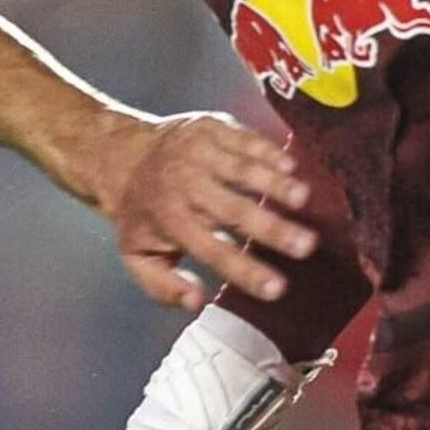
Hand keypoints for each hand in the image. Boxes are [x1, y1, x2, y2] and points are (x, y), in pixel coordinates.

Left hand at [84, 111, 319, 311]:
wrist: (122, 155)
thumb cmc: (140, 213)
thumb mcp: (138, 257)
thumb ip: (164, 286)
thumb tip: (197, 302)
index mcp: (171, 221)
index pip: (213, 251)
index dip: (246, 271)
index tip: (278, 289)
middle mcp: (185, 185)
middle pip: (234, 210)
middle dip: (272, 228)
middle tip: (307, 246)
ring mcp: (199, 152)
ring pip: (243, 170)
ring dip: (275, 184)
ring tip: (305, 200)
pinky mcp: (211, 127)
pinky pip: (244, 139)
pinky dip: (268, 151)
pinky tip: (292, 166)